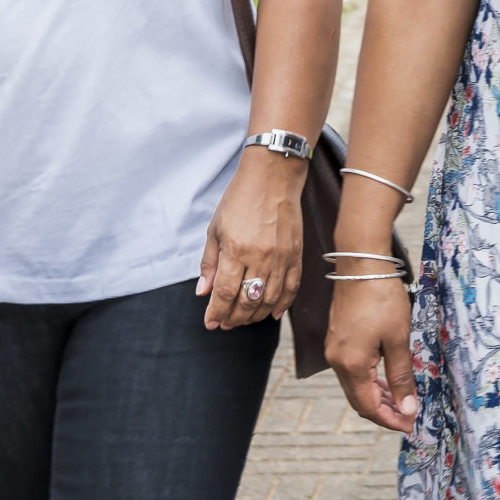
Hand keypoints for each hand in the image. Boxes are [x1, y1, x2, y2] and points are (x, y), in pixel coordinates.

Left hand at [199, 148, 304, 329]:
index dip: (216, 313)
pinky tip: (271, 313)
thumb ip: (209, 262)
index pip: (225, 294)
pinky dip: (282, 304)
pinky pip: (291, 287)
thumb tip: (203, 292)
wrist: (273, 176)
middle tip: (225, 323)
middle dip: (233, 318)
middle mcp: (260, 257)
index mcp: (236, 250)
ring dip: (254, 315)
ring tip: (243, 319)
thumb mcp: (215, 228)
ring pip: (269, 300)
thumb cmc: (240, 198)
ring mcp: (282, 257)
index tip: (210, 322)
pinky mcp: (296, 254)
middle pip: (247, 301)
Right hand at [327, 273, 419, 432]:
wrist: (362, 264)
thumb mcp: (398, 339)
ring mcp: (334, 350)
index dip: (389, 420)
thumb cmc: (382, 299)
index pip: (368, 406)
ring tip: (400, 402)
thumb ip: (401, 377)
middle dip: (383, 412)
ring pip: (354, 385)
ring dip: (376, 396)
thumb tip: (408, 408)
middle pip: (358, 399)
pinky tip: (384, 380)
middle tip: (408, 416)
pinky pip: (351, 370)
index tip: (410, 425)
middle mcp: (336, 361)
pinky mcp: (337, 339)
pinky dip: (368, 380)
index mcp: (350, 365)